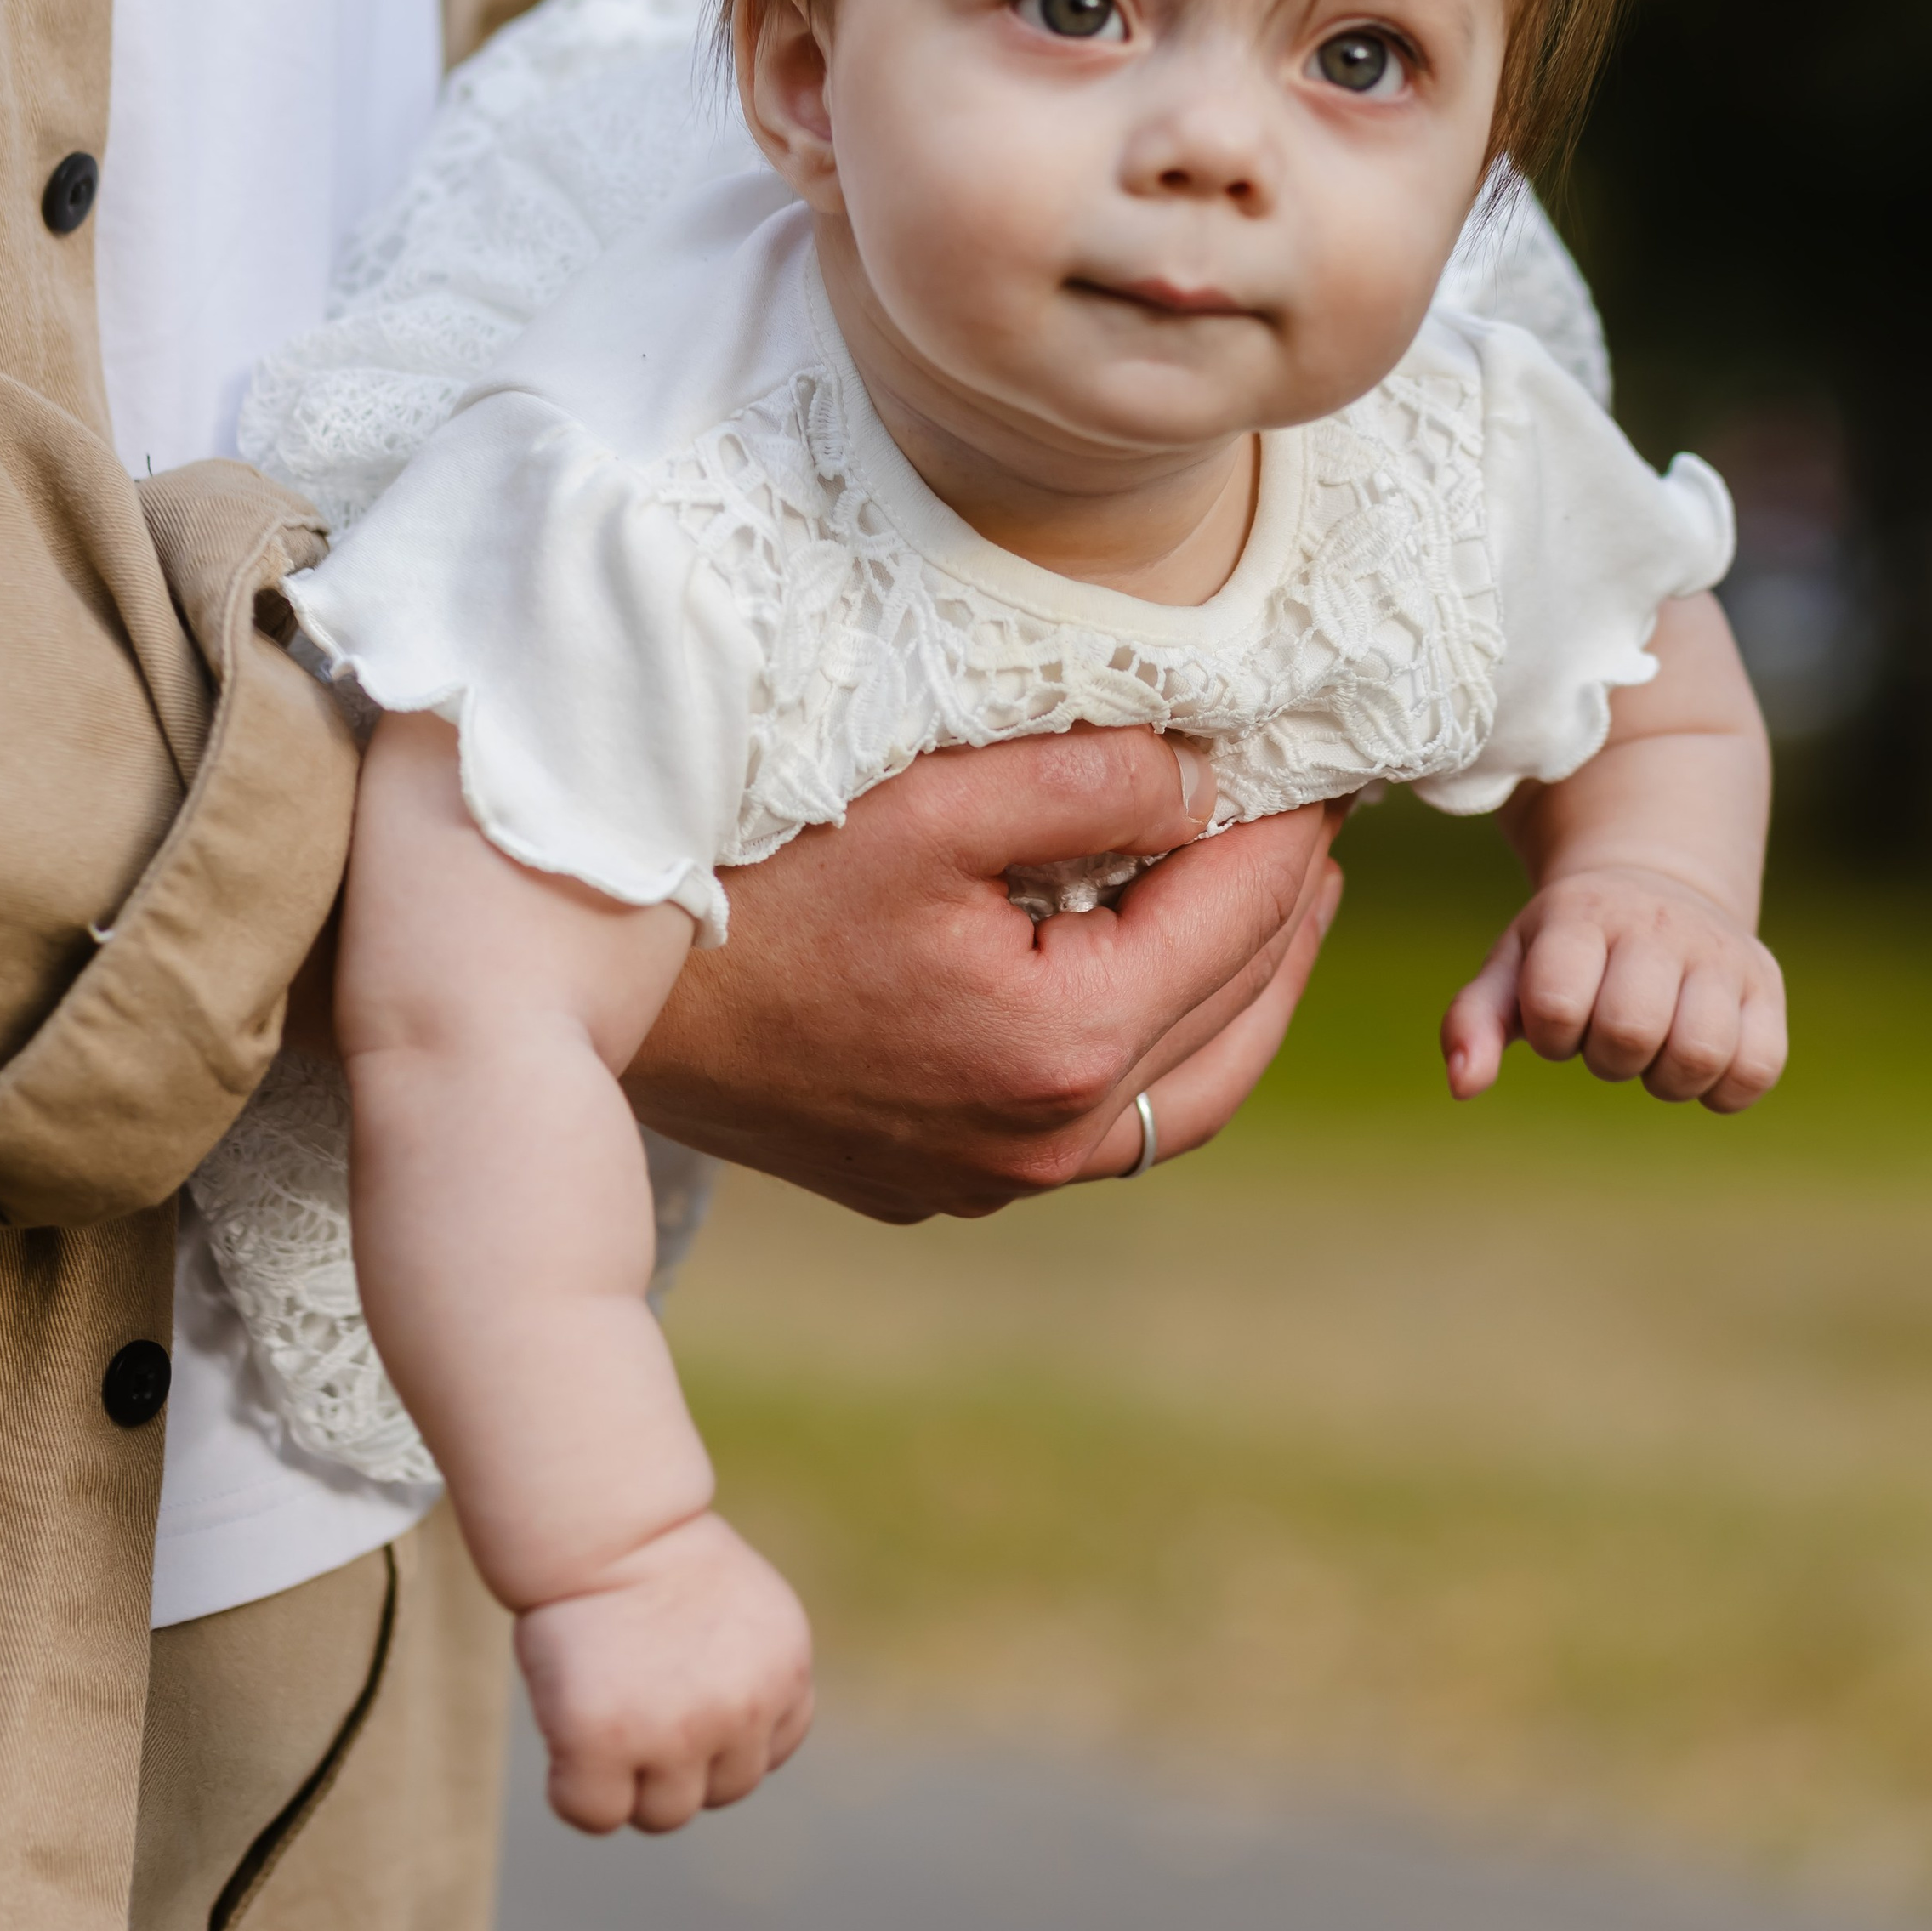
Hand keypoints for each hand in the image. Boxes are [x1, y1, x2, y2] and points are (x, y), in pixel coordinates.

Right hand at [515, 1509, 813, 1835]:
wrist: (604, 1521)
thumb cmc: (656, 1560)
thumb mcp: (736, 1618)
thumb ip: (744, 1682)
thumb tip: (718, 1755)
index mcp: (786, 1670)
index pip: (771, 1749)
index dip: (724, 1734)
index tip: (683, 1691)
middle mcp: (743, 1710)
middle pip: (718, 1792)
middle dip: (679, 1759)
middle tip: (635, 1698)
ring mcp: (676, 1733)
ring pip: (662, 1813)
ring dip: (631, 1779)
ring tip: (603, 1709)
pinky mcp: (605, 1743)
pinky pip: (595, 1814)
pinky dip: (573, 1790)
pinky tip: (564, 1735)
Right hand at [624, 729, 1342, 1220]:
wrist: (595, 995)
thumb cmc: (751, 876)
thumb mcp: (926, 796)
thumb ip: (1091, 780)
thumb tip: (1212, 778)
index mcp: (1063, 1043)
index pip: (1242, 911)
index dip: (1298, 818)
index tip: (1336, 749)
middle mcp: (1048, 1138)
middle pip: (1241, 1007)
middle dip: (1294, 897)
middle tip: (1327, 805)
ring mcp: (999, 1176)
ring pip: (1198, 1092)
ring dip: (1253, 987)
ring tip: (1283, 890)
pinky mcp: (950, 1181)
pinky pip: (1118, 1125)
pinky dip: (1176, 1050)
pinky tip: (1169, 978)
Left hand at [1440, 866, 1786, 1113]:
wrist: (1657, 886)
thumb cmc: (1569, 947)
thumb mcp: (1512, 966)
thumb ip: (1473, 1021)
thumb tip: (1462, 1086)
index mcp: (1582, 914)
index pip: (1556, 1000)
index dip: (1550, 1033)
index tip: (1557, 1017)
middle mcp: (1657, 924)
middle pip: (1630, 1030)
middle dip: (1607, 1057)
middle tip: (1606, 1036)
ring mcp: (1720, 952)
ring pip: (1701, 1052)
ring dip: (1665, 1078)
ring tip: (1654, 1048)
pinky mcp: (1765, 985)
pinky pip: (1758, 1068)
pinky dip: (1722, 1088)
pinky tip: (1696, 1062)